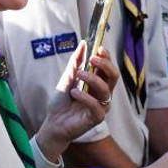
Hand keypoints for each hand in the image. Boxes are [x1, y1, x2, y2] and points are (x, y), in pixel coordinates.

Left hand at [38, 43, 118, 161]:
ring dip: (92, 79)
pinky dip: (85, 97)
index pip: (108, 68)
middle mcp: (104, 93)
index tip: (99, 48)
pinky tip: (74, 93)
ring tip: (78, 75)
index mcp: (99, 83)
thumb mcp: (67, 78)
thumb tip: (83, 43)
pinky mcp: (97, 118)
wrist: (53, 123)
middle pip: (114, 76)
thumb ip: (76, 63)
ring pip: (106, 89)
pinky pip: (97, 106)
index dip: (107, 57)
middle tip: (92, 59)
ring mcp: (102, 106)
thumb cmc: (61, 102)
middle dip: (105, 65)